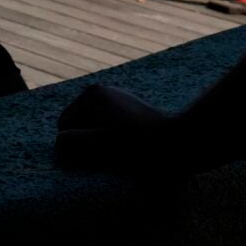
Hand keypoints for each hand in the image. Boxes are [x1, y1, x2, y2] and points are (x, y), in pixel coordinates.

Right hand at [55, 84, 176, 172]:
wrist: (186, 142)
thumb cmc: (144, 148)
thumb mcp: (104, 147)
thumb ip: (74, 143)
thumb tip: (58, 142)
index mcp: (92, 95)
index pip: (64, 126)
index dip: (78, 146)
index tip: (104, 154)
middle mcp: (102, 90)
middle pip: (79, 126)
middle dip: (90, 143)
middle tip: (116, 155)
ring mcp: (117, 98)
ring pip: (94, 129)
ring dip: (104, 143)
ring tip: (128, 152)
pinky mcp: (130, 108)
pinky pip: (110, 128)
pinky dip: (117, 140)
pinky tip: (136, 147)